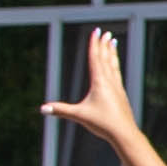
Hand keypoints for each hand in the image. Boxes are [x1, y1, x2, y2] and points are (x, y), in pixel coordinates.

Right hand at [46, 26, 143, 147]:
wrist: (124, 133)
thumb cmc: (102, 123)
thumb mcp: (79, 116)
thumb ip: (61, 110)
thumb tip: (42, 109)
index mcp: (99, 82)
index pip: (95, 58)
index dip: (94, 44)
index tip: (96, 31)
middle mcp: (110, 81)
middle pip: (106, 58)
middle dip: (104, 45)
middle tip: (106, 32)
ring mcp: (117, 87)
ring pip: (114, 65)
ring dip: (112, 53)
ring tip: (113, 42)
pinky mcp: (121, 94)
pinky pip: (117, 75)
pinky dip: (115, 66)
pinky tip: (115, 66)